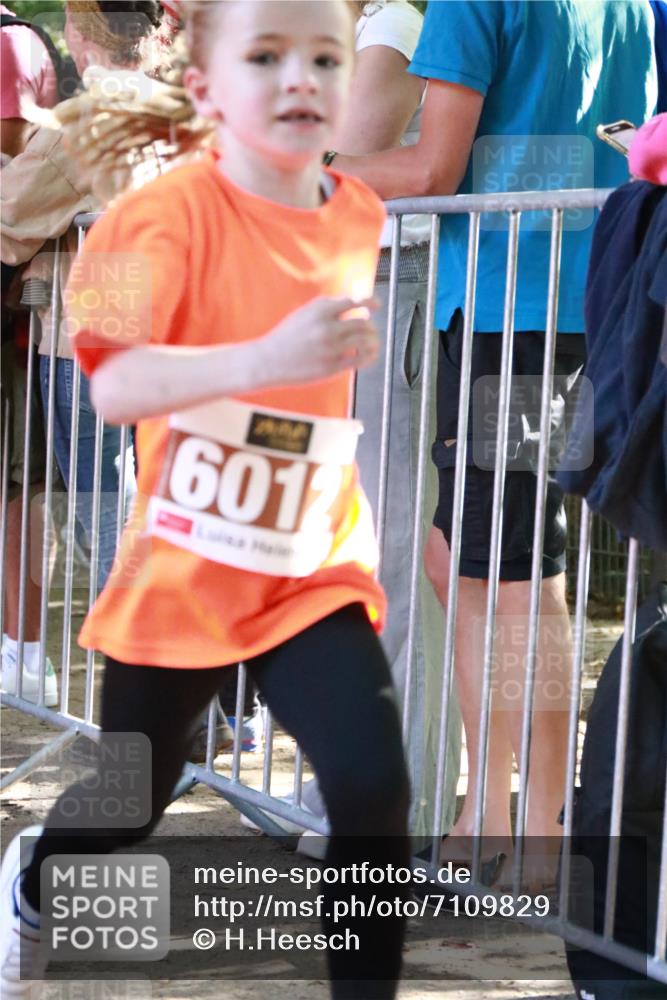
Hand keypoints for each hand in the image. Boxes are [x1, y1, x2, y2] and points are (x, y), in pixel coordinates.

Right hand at [258, 295, 379, 386]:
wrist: (269, 361)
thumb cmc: (288, 336)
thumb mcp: (305, 313)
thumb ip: (327, 307)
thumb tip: (353, 302)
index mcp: (320, 310)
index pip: (354, 302)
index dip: (369, 302)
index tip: (377, 305)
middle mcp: (327, 327)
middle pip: (363, 322)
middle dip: (370, 326)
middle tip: (371, 329)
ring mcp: (330, 348)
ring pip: (365, 340)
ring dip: (373, 341)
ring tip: (373, 342)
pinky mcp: (332, 366)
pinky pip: (360, 359)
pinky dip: (369, 356)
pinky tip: (369, 355)